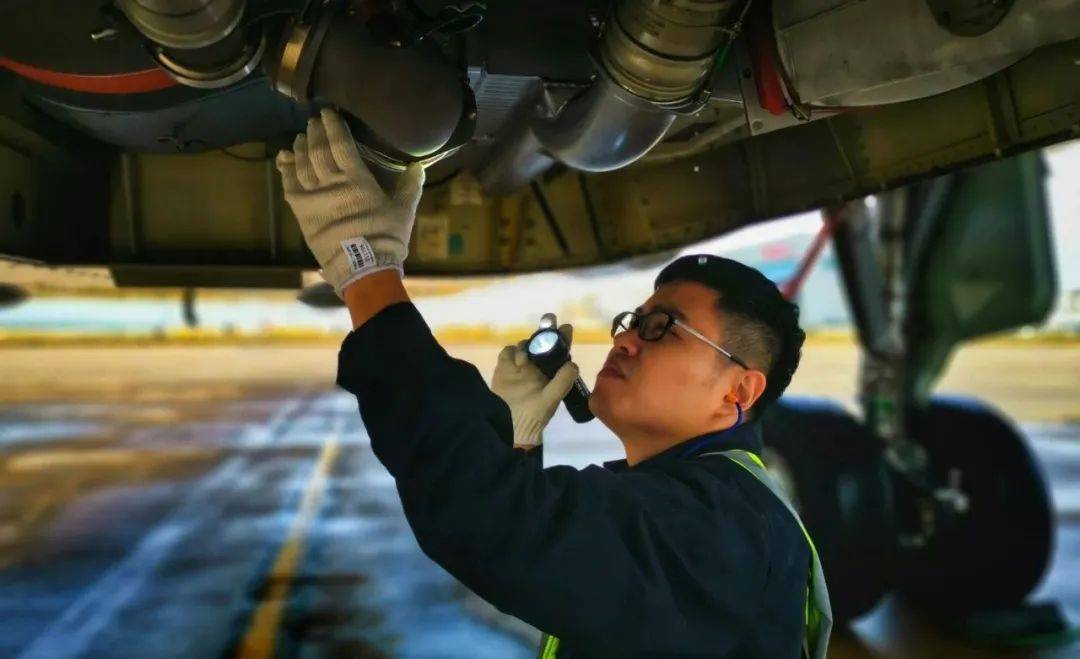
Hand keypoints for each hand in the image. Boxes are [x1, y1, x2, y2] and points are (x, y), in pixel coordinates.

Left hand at [275, 108, 424, 296]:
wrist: (362, 268)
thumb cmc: (386, 238)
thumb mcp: (404, 211)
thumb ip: (410, 187)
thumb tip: (419, 166)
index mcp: (357, 179)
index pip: (340, 143)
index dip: (333, 126)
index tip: (328, 113)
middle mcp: (331, 182)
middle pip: (318, 149)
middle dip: (315, 132)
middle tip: (314, 122)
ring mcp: (313, 196)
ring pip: (302, 164)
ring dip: (300, 147)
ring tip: (301, 138)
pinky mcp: (302, 212)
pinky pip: (289, 185)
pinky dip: (286, 169)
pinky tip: (284, 158)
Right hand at [491, 321, 578, 447]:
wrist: (512, 424)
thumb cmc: (535, 413)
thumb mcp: (552, 398)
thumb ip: (562, 381)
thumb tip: (571, 364)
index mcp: (552, 371)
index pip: (559, 349)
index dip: (562, 337)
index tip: (566, 327)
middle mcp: (537, 365)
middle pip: (541, 341)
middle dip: (545, 329)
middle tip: (549, 320)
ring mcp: (520, 365)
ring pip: (525, 345)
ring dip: (527, 346)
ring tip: (526, 362)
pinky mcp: (505, 367)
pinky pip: (508, 351)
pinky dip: (512, 353)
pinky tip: (516, 363)